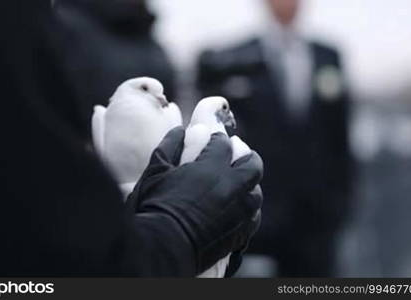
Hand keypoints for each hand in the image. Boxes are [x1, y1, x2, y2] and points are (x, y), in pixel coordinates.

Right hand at [128, 127, 263, 273]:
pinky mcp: (240, 233)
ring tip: (239, 183)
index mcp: (210, 168)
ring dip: (249, 184)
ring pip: (256, 191)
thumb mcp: (155, 171)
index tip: (212, 140)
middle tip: (238, 154)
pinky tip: (238, 208)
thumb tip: (180, 130)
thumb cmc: (154, 207)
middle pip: (252, 164)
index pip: (223, 143)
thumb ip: (169, 146)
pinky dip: (248, 209)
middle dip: (246, 156)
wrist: (163, 248)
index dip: (218, 139)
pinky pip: (253, 216)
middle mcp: (231, 187)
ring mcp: (239, 212)